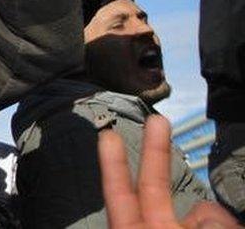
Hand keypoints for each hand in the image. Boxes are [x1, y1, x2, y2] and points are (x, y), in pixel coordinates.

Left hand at [99, 114, 239, 227]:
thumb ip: (195, 226)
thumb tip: (209, 217)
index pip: (119, 193)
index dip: (113, 164)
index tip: (109, 135)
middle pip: (153, 184)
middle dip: (155, 150)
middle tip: (157, 121)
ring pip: (206, 208)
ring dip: (217, 218)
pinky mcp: (216, 228)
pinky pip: (226, 220)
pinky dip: (230, 225)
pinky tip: (231, 228)